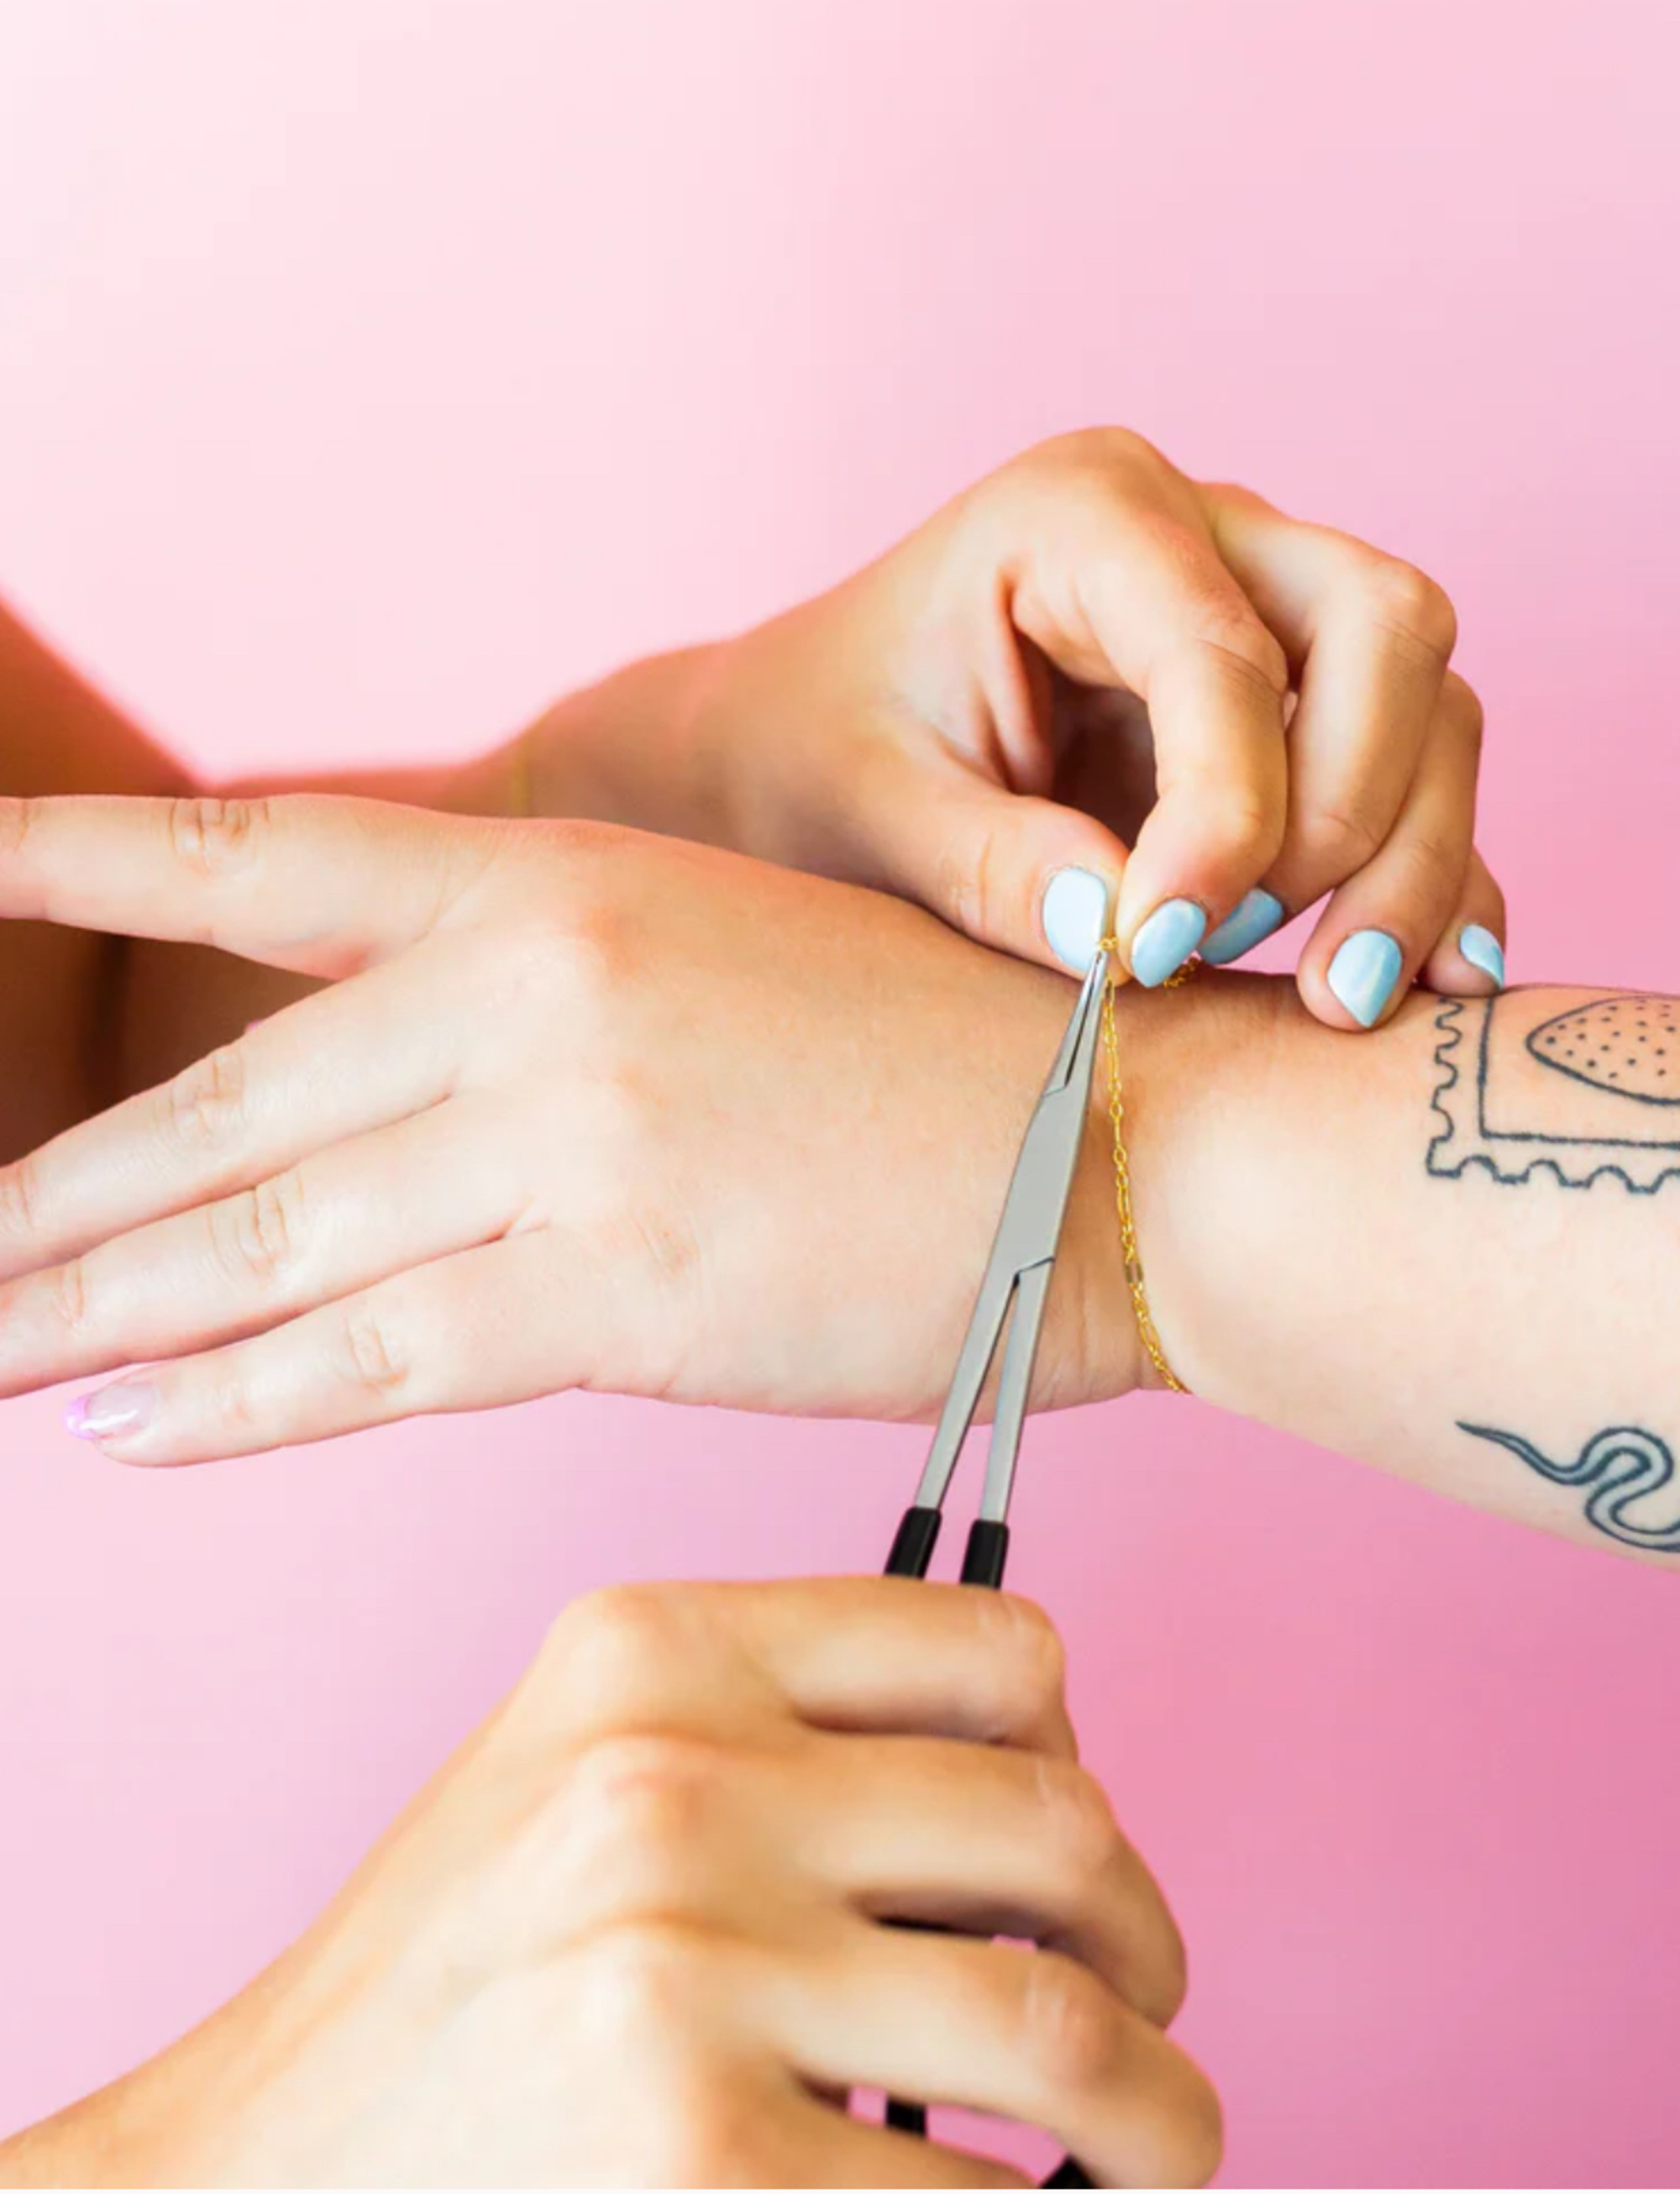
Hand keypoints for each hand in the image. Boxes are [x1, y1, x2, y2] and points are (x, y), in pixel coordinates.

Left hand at [0, 793, 1150, 1461]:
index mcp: (565, 874)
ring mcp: (572, 1135)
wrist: (1138, 1145)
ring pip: (271, 1238)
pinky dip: (236, 1407)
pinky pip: (374, 1358)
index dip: (87, 863)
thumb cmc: (950, 1059)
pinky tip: (128, 1433)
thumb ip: (538, 1015)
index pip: (268, 855)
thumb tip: (368, 1120)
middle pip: (233, 1101)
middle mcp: (539, 986)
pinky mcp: (621, 1294)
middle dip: (62, 1202)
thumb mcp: (726, 958)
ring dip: (97, 1313)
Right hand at [7, 1579, 1219, 2188]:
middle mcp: (670, 1780)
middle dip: (1146, 1943)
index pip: (996, 1645)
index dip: (1077, 1751)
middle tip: (1146, 2012)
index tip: (1074, 1845)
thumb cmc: (457, 1979)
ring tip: (1158, 2143)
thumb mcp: (583, 1767)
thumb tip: (1044, 1780)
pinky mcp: (704, 2165)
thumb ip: (776, 1733)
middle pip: (1060, 1830)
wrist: (256, 2168)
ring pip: (1066, 2028)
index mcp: (653, 1649)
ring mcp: (685, 1972)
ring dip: (1162, 2108)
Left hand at [675, 426, 1501, 1027]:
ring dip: (1408, 857)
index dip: (1224, 811)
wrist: (800, 748)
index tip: (1157, 951)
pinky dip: (1438, 876)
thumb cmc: (820, 750)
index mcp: (1085, 510)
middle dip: (1356, 811)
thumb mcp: (869, 809)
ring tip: (1332, 999)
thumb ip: (989, 866)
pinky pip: (1422, 776)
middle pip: (1387, 630)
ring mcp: (1273, 609)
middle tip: (1254, 950)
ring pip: (1434, 702)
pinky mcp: (1303, 708)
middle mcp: (1208, 530)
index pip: (1221, 650)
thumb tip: (1126, 941)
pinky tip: (1426, 983)